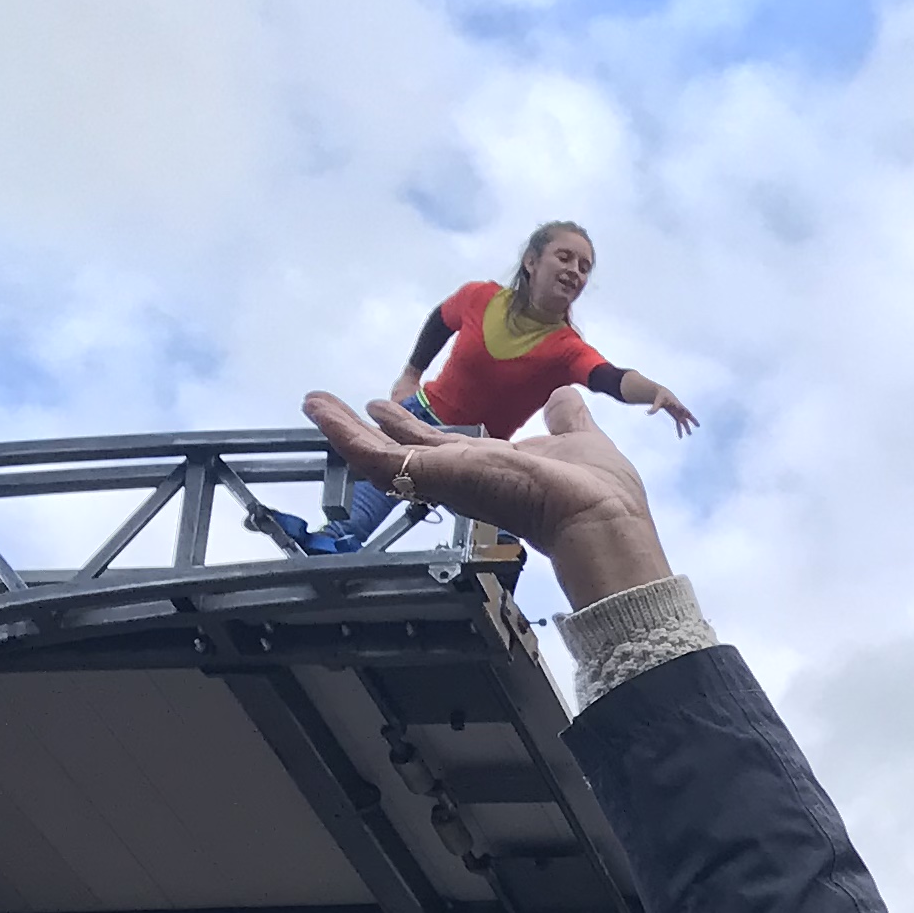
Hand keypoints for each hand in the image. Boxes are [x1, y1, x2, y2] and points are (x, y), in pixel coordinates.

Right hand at [302, 386, 670, 610]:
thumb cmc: (598, 490)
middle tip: (334, 410)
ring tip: (314, 404)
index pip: (444, 446)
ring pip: (384, 456)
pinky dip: (347, 435)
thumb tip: (563, 398)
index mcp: (495, 467)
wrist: (599, 514)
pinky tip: (321, 412)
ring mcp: (449, 479)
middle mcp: (466, 475)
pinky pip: (380, 459)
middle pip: (406, 451)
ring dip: (346, 428)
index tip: (388, 409)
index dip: (415, 428)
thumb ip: (566, 420)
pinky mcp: (437, 478)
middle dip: (371, 431)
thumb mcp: (578, 438)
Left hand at [645, 384, 702, 437]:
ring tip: (689, 434)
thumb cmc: (661, 397)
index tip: (683, 411)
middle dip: (691, 420)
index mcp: (675, 403)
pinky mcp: (676, 416)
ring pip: (684, 421)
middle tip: (696, 424)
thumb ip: (654, 408)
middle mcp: (679, 409)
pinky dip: (679, 430)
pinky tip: (680, 437)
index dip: (681, 409)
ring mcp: (678, 413)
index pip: (679, 406)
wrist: (663, 394)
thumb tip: (647, 413)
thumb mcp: (657, 401)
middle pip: (686, 415)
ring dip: (687, 427)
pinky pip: (678, 424)